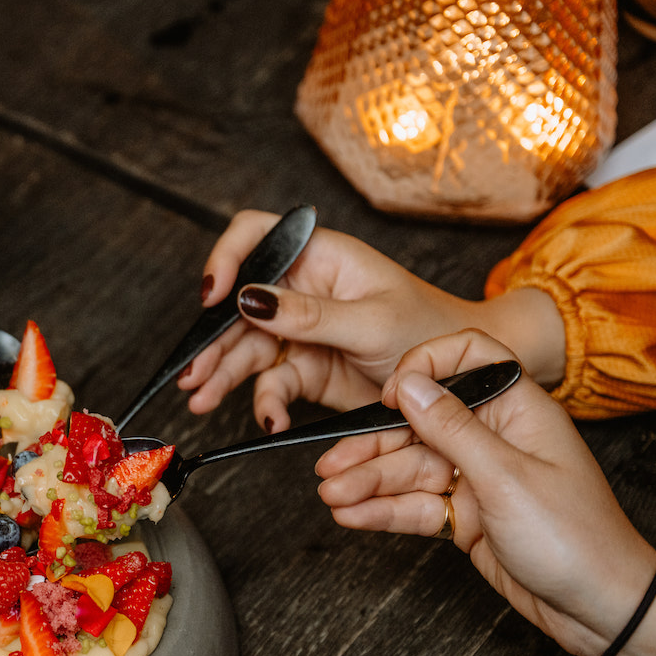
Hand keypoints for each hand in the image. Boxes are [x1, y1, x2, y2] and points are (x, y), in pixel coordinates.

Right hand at [178, 210, 561, 431]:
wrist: (463, 380)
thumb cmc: (431, 331)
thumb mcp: (371, 322)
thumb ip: (309, 314)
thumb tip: (249, 299)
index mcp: (320, 257)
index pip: (255, 236)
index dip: (226, 259)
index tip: (213, 296)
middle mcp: (303, 289)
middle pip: (239, 304)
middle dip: (212, 339)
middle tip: (192, 373)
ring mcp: (301, 331)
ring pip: (247, 348)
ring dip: (223, 375)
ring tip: (202, 400)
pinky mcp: (307, 369)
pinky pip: (273, 384)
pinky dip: (266, 402)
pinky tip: (269, 419)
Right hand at [314, 330, 655, 655]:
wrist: (599, 608)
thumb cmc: (575, 539)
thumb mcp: (506, 478)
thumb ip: (452, 428)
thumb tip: (410, 383)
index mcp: (518, 411)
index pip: (465, 361)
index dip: (422, 370)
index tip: (387, 397)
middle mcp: (495, 438)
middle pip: (420, 426)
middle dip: (373, 447)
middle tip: (330, 467)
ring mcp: (478, 478)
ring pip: (410, 470)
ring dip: (369, 484)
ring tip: (332, 497)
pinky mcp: (467, 516)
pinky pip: (416, 505)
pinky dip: (383, 510)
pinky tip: (351, 515)